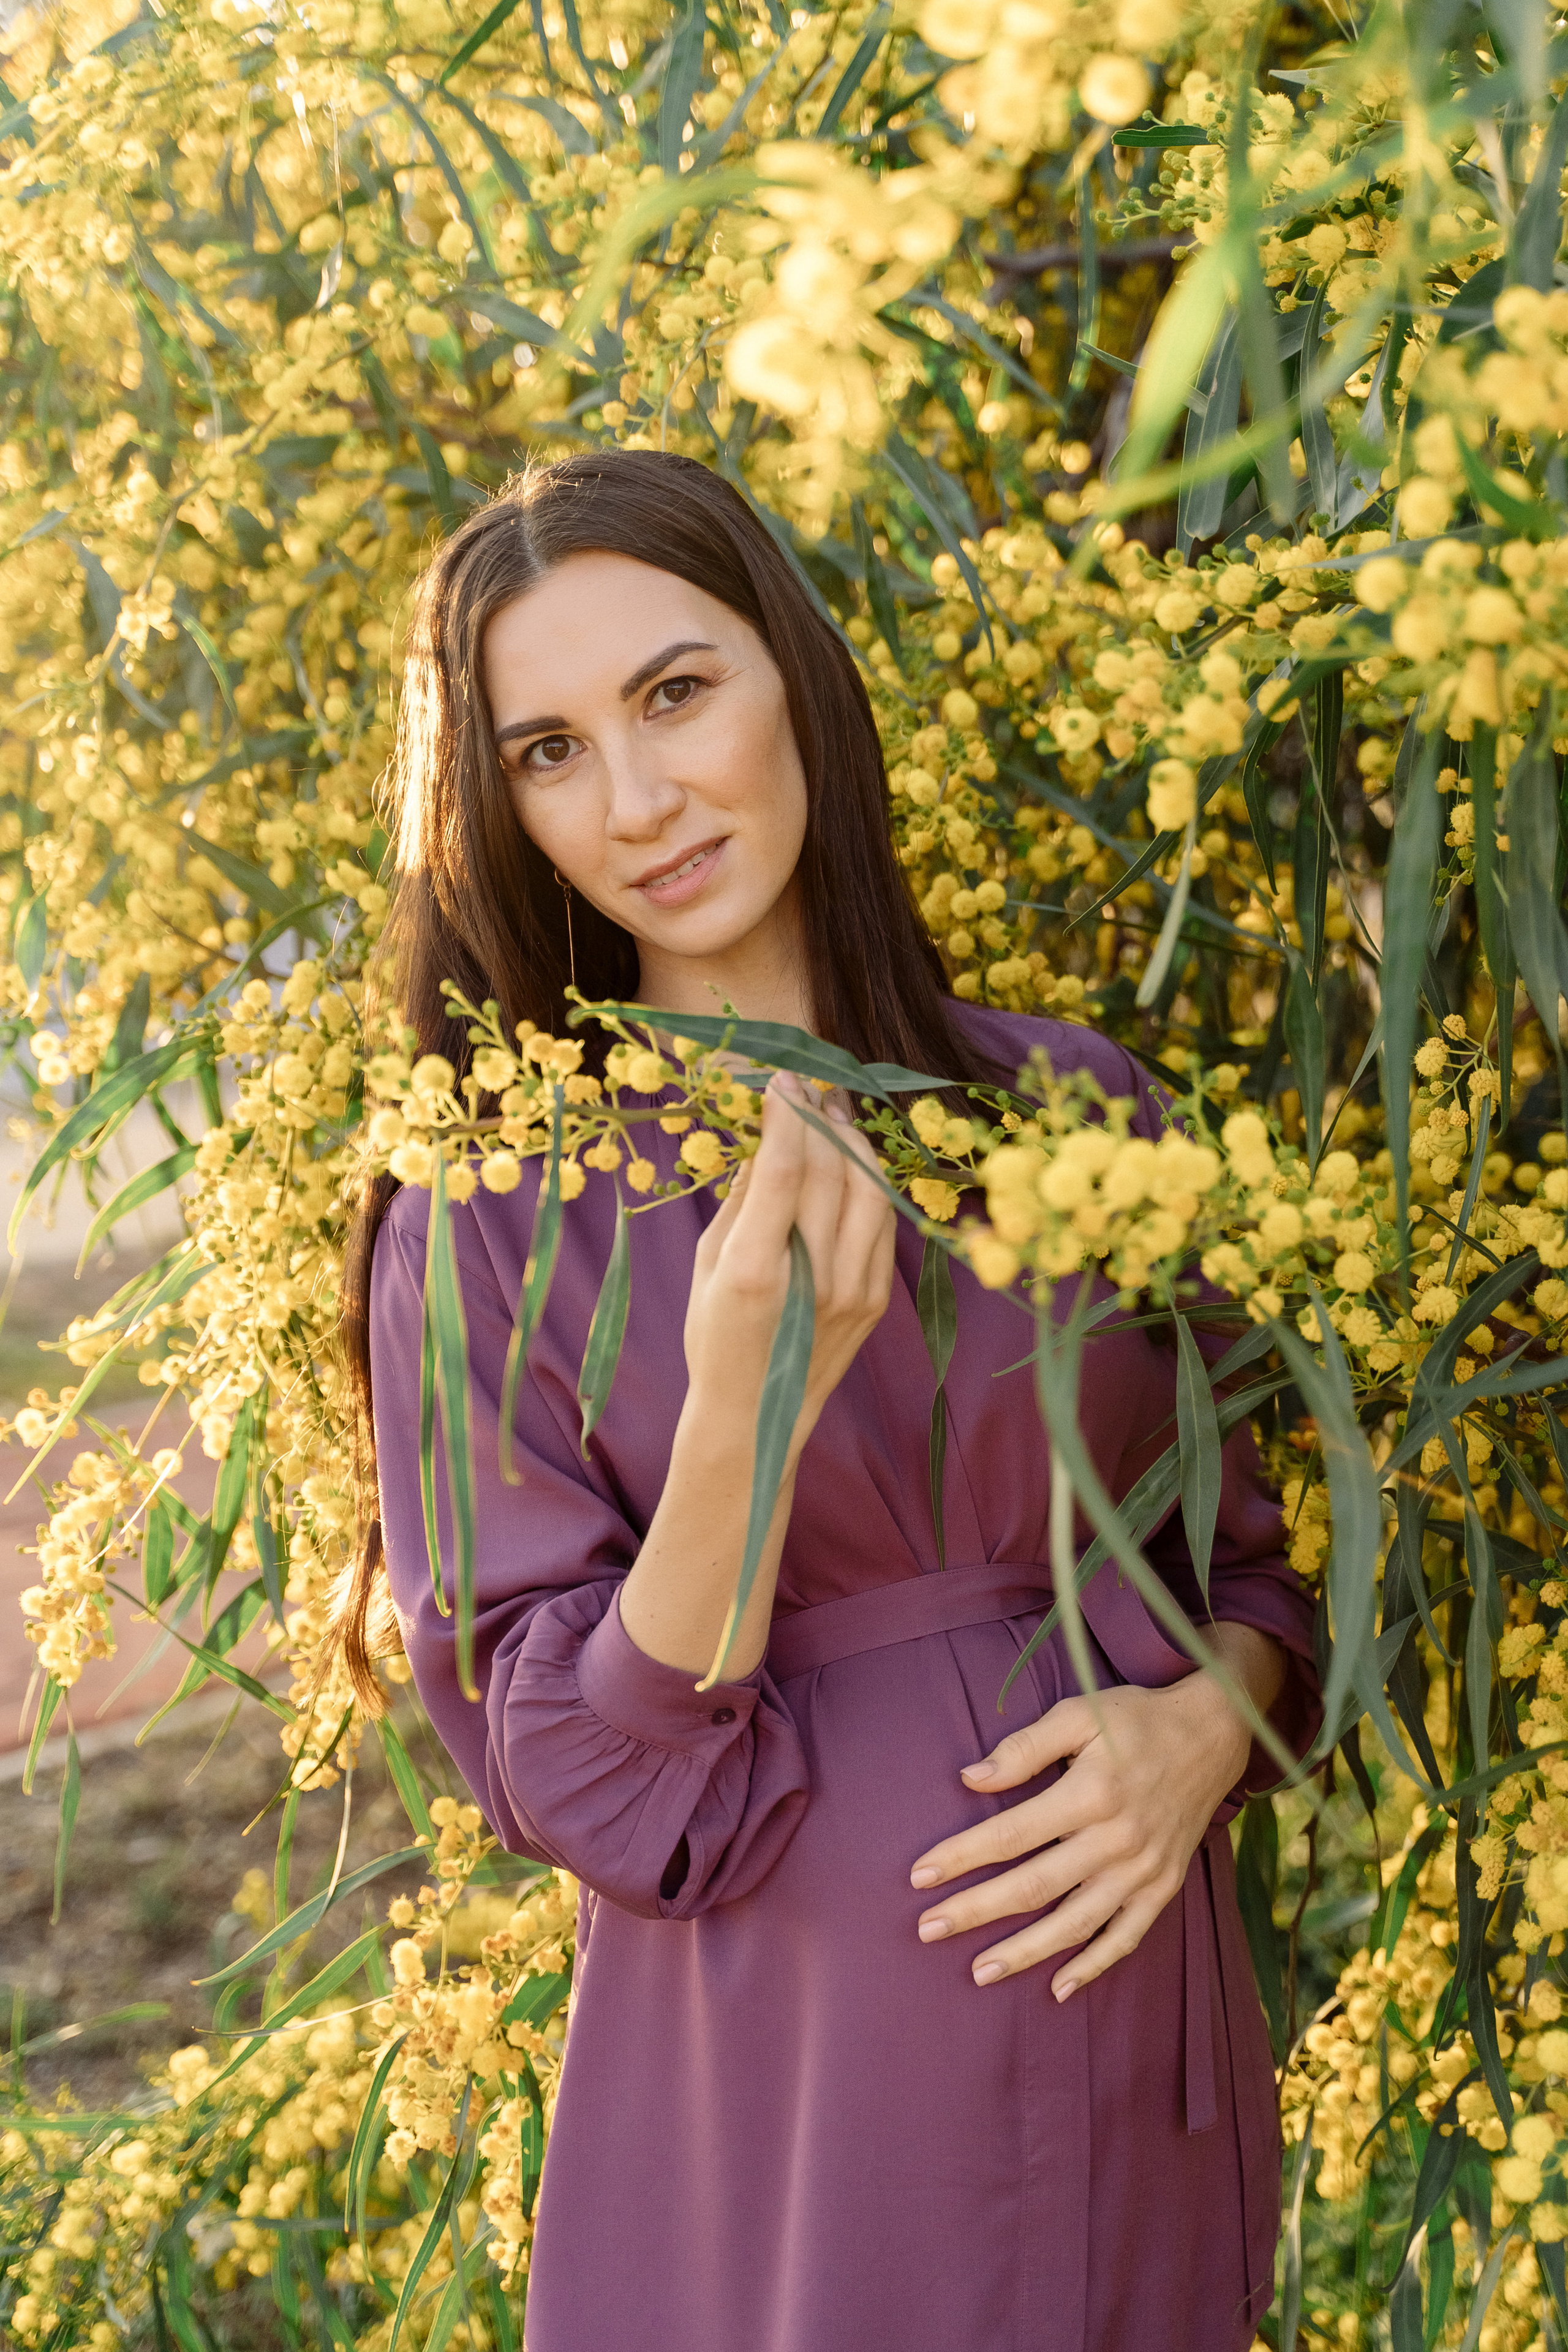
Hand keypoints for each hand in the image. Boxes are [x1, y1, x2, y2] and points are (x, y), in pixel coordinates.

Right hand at [683, 1070, 894, 1460]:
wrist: (756, 1418)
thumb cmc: (716, 1335)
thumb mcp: (708, 1263)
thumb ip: (741, 1200)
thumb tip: (767, 1138)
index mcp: (756, 1268)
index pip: (785, 1168)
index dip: (786, 1113)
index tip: (781, 1080)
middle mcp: (813, 1277)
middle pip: (828, 1170)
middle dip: (818, 1116)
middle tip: (807, 1087)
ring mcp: (852, 1290)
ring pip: (868, 1190)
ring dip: (852, 1142)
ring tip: (833, 1115)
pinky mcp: (876, 1301)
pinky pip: (883, 1224)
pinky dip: (870, 1184)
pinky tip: (853, 1163)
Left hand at [908, 1627, 1283, 1999]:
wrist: (1213, 1735)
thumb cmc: (1135, 1720)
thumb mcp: (1079, 1713)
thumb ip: (1024, 1748)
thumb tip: (970, 1779)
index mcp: (1091, 1793)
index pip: (1011, 1834)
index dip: (962, 1856)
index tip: (919, 1876)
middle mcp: (1117, 1839)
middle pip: (1034, 1887)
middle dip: (976, 1911)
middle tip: (927, 1931)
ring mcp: (1143, 1870)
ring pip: (1075, 1923)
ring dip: (1024, 1952)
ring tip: (978, 1973)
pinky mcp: (1163, 1887)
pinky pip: (1126, 1937)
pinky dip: (1094, 1966)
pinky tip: (1059, 1988)